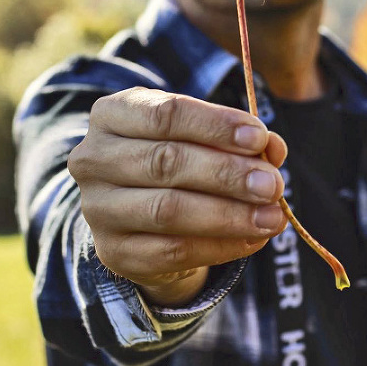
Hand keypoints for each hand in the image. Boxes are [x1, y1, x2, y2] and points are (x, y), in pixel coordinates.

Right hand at [67, 87, 287, 306]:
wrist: (142, 217)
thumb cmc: (178, 160)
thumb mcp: (204, 138)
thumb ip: (239, 139)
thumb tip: (272, 148)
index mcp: (112, 114)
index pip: (165, 113)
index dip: (215, 126)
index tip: (259, 138)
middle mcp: (93, 159)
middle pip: (166, 161)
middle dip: (227, 173)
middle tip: (273, 184)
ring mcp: (98, 209)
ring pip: (168, 210)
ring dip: (228, 214)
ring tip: (271, 216)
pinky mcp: (113, 252)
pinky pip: (173, 251)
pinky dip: (220, 246)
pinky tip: (252, 239)